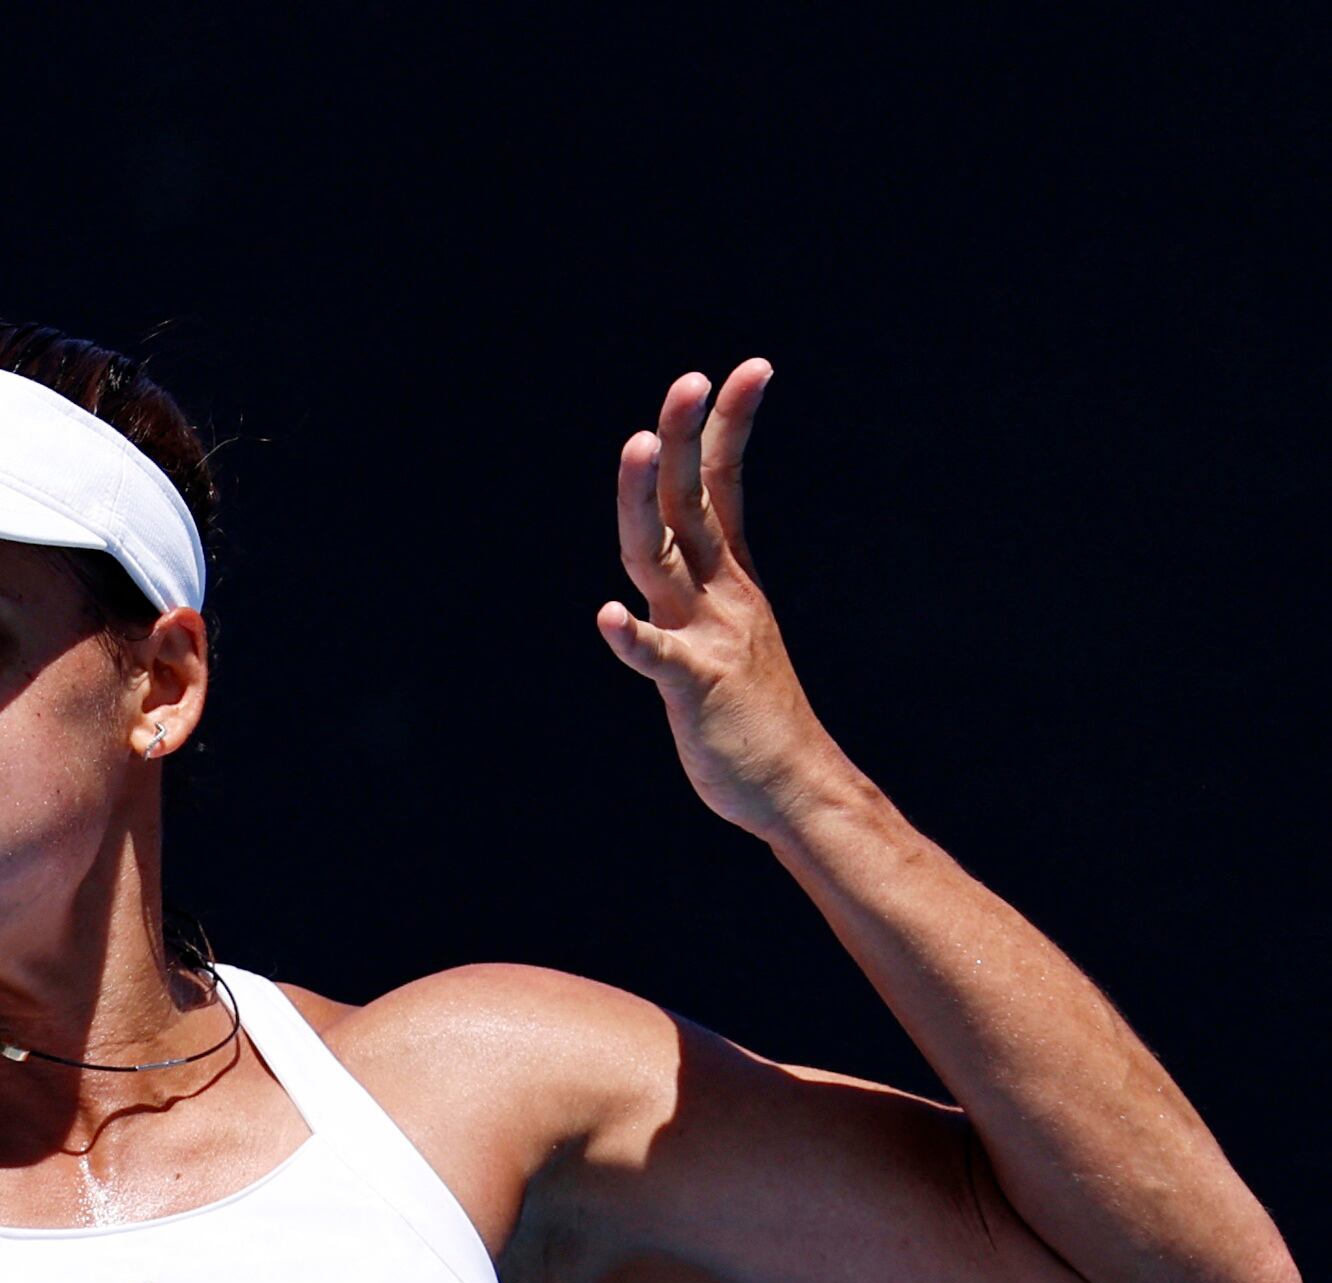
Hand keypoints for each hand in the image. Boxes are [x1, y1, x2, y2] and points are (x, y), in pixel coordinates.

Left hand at [597, 361, 848, 834]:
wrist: (796, 790)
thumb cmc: (755, 718)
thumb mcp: (729, 637)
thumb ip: (698, 594)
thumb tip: (671, 558)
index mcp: (730, 582)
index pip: (725, 487)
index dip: (729, 429)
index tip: (745, 368)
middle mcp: (721, 597)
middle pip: (692, 503)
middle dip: (687, 438)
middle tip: (690, 378)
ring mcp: (709, 638)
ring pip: (664, 558)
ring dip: (647, 503)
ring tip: (639, 445)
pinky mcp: (696, 691)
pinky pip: (660, 660)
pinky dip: (634, 639)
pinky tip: (609, 618)